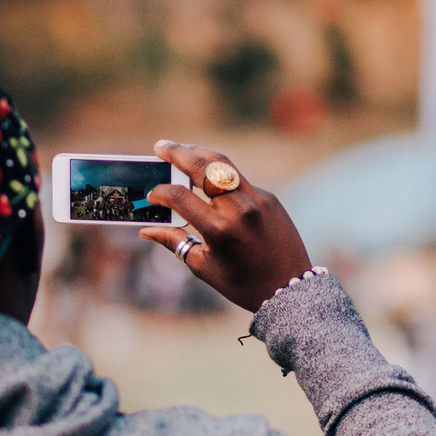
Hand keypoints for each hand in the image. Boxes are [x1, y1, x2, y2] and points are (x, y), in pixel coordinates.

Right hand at [139, 141, 311, 311]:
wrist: (289, 289)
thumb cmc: (242, 283)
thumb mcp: (204, 267)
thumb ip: (175, 242)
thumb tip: (147, 230)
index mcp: (219, 229)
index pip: (179, 197)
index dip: (160, 193)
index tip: (152, 195)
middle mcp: (239, 209)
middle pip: (202, 167)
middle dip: (177, 153)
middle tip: (160, 147)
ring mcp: (257, 199)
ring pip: (223, 164)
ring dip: (199, 153)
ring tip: (182, 150)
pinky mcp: (269, 198)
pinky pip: (239, 180)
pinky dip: (221, 175)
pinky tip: (208, 176)